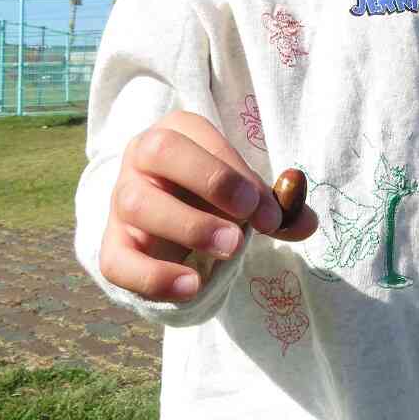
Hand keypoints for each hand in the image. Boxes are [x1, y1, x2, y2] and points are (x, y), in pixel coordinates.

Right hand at [99, 110, 317, 300]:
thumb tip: (306, 221)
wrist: (170, 227)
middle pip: (158, 150)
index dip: (236, 172)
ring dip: (189, 226)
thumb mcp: (244, 195)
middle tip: (246, 218)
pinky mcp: (111, 246)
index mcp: (176, 132)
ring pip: (137, 203)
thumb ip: (274, 206)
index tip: (269, 211)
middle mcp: (140, 158)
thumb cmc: (212, 198)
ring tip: (232, 249)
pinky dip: (154, 277)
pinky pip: (118, 260)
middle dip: (208, 180)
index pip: (200, 136)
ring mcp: (121, 201)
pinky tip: (192, 286)